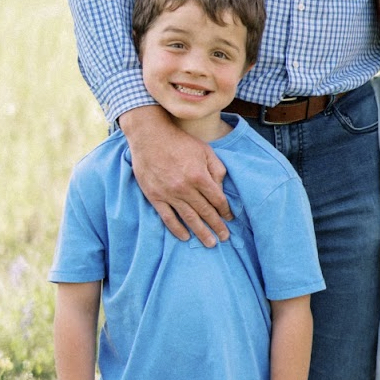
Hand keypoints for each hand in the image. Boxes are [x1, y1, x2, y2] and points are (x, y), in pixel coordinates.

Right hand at [121, 105, 230, 247]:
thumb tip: (220, 189)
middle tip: (225, 238)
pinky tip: (185, 237)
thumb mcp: (205, 150)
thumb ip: (216, 169)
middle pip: (205, 212)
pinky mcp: (155, 197)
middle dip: (217, 226)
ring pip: (188, 218)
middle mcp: (185, 188)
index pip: (217, 200)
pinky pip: (167, 218)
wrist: (149, 136)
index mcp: (199, 176)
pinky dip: (176, 229)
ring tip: (210, 243)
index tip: (230, 218)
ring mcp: (169, 194)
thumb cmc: (179, 142)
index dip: (225, 211)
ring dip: (200, 232)